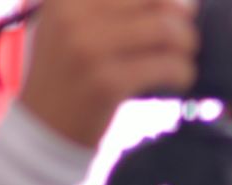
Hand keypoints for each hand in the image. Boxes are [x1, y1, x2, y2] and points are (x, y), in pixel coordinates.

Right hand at [19, 0, 196, 148]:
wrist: (45, 124)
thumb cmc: (71, 70)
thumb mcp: (75, 23)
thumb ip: (114, 7)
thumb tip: (183, 2)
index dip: (166, 1)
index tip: (177, 12)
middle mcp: (72, 13)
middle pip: (157, 0)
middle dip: (181, 19)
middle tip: (181, 38)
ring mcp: (88, 47)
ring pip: (167, 30)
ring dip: (186, 46)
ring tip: (178, 59)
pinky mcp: (107, 82)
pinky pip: (168, 66)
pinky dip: (183, 73)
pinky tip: (176, 79)